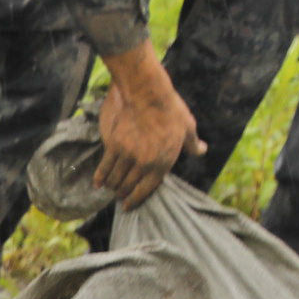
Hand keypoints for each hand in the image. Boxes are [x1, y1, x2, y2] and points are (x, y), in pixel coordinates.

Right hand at [93, 53, 201, 205]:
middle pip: (129, 185)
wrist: (146, 93)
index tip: (128, 206)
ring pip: (115, 178)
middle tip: (119, 197)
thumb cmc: (171, 109)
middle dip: (123, 194)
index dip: (136, 199)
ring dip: (112, 186)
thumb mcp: (188, 126)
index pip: (147, 188)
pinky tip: (97, 183)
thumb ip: (192, 143)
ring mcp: (127, 155)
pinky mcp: (113, 145)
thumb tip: (201, 150)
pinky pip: (104, 166)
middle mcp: (144, 162)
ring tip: (110, 189)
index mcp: (163, 162)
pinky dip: (99, 176)